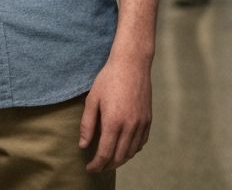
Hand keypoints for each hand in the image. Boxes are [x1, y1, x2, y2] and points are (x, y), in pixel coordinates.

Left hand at [79, 53, 151, 171]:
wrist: (132, 64)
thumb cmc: (108, 79)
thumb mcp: (92, 99)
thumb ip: (87, 125)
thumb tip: (83, 145)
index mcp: (114, 122)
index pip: (105, 153)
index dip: (96, 164)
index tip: (89, 169)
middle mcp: (130, 126)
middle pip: (120, 157)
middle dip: (108, 165)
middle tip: (98, 167)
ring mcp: (141, 123)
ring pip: (132, 152)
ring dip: (120, 159)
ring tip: (109, 160)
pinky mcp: (148, 119)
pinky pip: (141, 142)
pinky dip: (132, 149)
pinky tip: (124, 147)